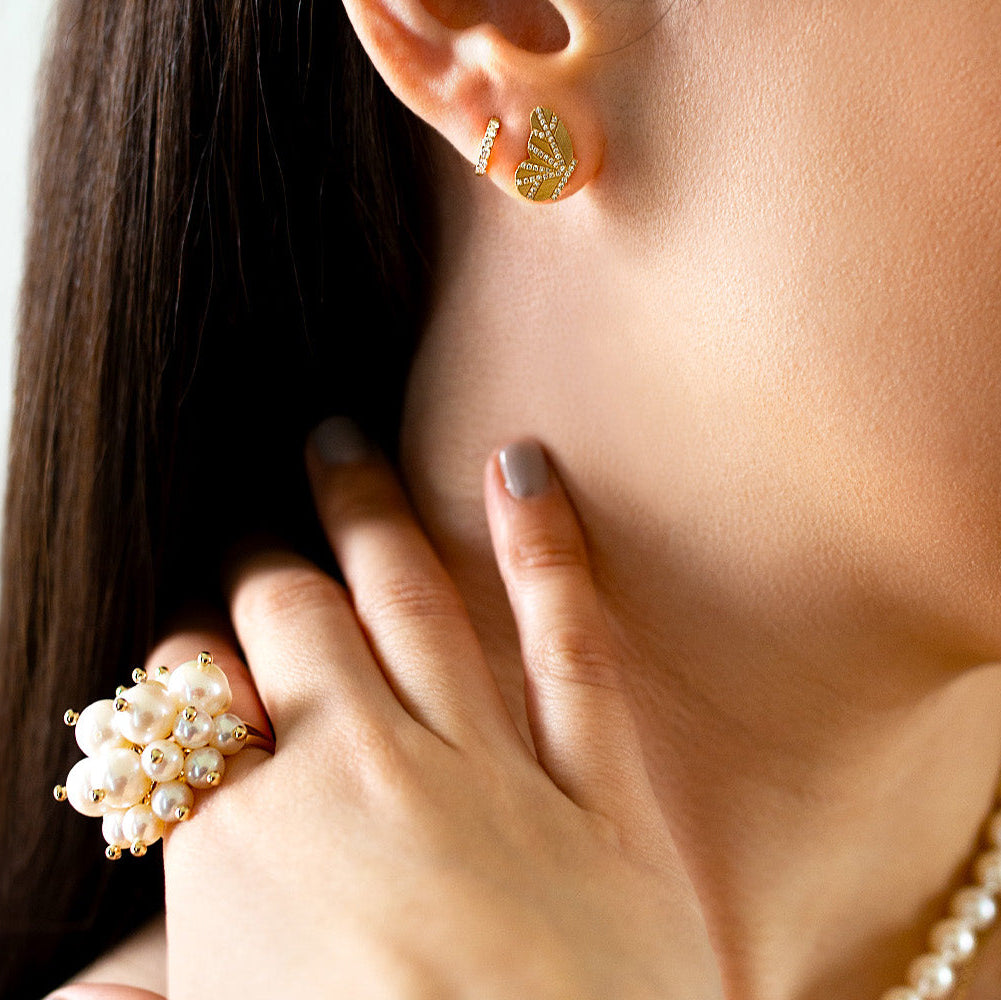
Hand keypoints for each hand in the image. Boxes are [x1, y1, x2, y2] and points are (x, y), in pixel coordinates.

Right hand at [152, 432, 721, 998]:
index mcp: (249, 845)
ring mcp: (486, 769)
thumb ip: (149, 998)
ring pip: (407, 600)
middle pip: (284, 622)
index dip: (175, 670)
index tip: (185, 658)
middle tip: (250, 540)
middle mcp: (357, 773)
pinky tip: (520, 464)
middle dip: (256, 571)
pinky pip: (570, 641)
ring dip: (363, 511)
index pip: (181, 706)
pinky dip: (544, 547)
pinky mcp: (599, 791)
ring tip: (337, 441)